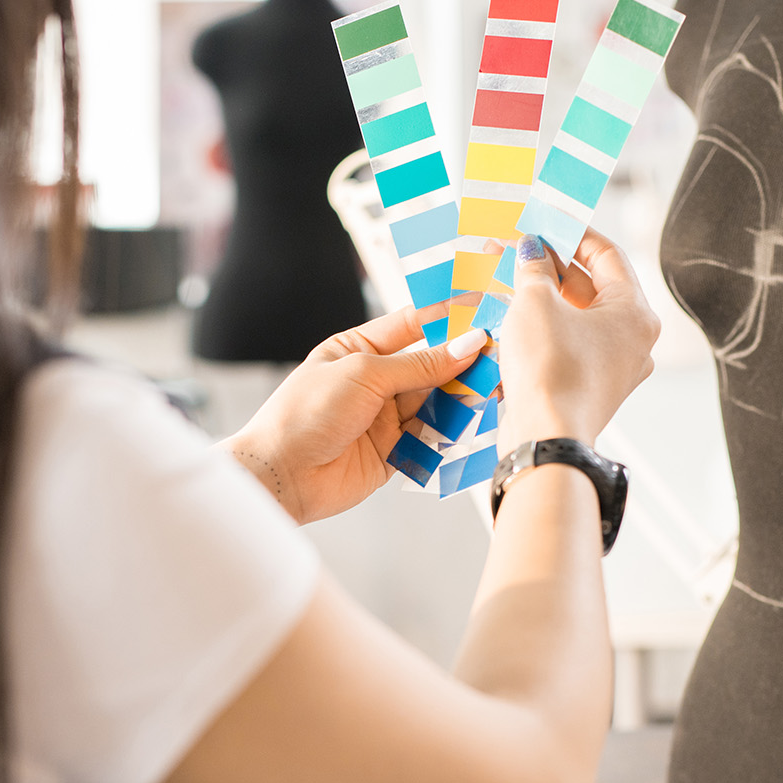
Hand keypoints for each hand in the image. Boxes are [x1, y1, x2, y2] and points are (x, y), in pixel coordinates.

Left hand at [222, 308, 488, 522]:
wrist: (282, 474)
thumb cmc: (306, 413)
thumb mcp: (365, 374)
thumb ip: (421, 364)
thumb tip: (469, 344)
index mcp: (359, 348)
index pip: (413, 324)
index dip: (449, 315)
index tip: (485, 308)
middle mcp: (375, 380)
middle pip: (431, 364)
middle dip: (464, 359)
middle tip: (500, 354)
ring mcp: (385, 416)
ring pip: (436, 400)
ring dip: (462, 395)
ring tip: (492, 388)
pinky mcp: (394, 451)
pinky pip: (431, 436)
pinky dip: (451, 430)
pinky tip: (471, 421)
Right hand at [499, 229, 660, 447]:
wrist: (546, 440)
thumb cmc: (551, 370)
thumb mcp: (535, 304)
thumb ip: (533, 268)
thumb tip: (530, 250)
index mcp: (636, 312)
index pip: (607, 254)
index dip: (572, 232)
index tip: (544, 221)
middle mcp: (633, 340)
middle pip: (590, 286)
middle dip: (548, 266)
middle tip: (514, 249)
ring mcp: (612, 367)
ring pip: (575, 318)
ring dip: (540, 297)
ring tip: (504, 278)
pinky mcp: (588, 389)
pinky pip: (567, 346)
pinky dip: (542, 328)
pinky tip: (508, 316)